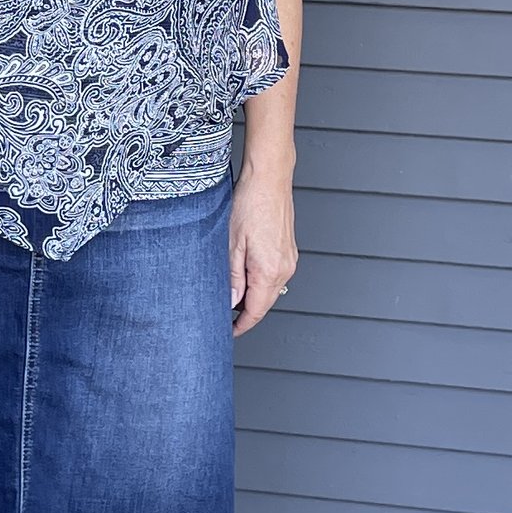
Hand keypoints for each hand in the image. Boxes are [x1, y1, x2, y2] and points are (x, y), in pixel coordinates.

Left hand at [228, 158, 295, 336]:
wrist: (269, 179)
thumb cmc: (250, 204)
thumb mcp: (231, 244)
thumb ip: (232, 277)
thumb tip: (231, 302)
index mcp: (269, 271)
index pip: (256, 312)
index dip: (241, 326)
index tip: (228, 332)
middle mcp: (284, 269)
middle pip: (264, 303)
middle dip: (244, 312)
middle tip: (222, 313)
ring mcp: (289, 260)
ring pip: (269, 289)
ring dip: (252, 295)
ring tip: (230, 291)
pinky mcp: (289, 251)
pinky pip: (274, 276)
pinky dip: (259, 281)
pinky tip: (244, 272)